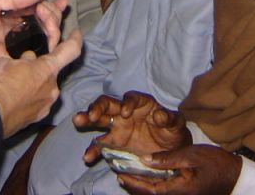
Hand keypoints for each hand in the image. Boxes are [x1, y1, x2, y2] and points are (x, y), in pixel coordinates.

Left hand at [0, 0, 68, 73]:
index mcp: (12, 16)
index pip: (38, 11)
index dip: (51, 7)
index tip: (62, 2)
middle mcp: (19, 31)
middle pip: (46, 22)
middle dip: (53, 14)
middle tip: (47, 10)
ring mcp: (20, 45)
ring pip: (47, 36)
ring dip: (54, 25)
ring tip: (48, 18)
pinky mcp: (18, 59)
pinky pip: (39, 52)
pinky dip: (49, 42)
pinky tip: (49, 33)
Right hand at [0, 28, 82, 136]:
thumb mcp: (6, 61)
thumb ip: (23, 60)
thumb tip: (28, 61)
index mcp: (47, 69)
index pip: (70, 50)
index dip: (75, 39)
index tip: (76, 33)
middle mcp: (52, 87)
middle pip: (50, 72)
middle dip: (38, 69)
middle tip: (19, 68)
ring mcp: (46, 105)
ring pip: (43, 88)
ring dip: (33, 84)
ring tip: (12, 86)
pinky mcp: (37, 118)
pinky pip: (36, 102)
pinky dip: (28, 99)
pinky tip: (13, 99)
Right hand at [75, 91, 190, 162]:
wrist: (169, 150)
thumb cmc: (172, 132)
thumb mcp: (176, 125)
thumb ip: (169, 118)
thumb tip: (159, 114)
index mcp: (141, 104)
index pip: (131, 98)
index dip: (127, 103)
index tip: (125, 113)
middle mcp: (125, 112)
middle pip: (108, 103)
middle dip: (98, 106)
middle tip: (91, 114)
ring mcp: (117, 127)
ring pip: (98, 119)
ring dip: (86, 118)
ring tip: (78, 121)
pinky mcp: (113, 143)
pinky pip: (99, 144)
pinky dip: (93, 149)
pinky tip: (88, 156)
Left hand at [115, 145, 241, 194]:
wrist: (236, 176)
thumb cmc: (217, 163)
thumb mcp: (192, 155)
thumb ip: (168, 158)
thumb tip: (144, 159)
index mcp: (179, 189)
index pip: (150, 189)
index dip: (134, 183)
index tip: (120, 175)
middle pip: (151, 194)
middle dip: (134, 186)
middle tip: (119, 174)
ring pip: (157, 193)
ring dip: (142, 186)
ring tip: (128, 175)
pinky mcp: (185, 193)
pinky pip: (165, 190)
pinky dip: (153, 184)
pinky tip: (148, 175)